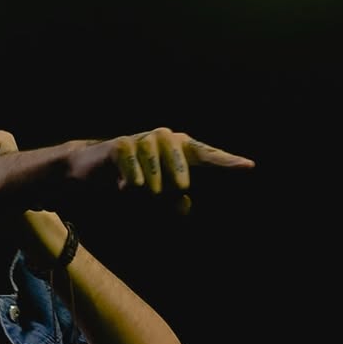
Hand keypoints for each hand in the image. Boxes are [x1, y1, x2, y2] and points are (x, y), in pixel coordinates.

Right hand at [66, 128, 254, 202]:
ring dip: (151, 182)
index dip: (227, 162)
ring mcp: (143, 139)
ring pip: (156, 165)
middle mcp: (166, 139)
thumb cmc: (132, 183)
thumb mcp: (154, 200)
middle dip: (174, 180)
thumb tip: (184, 203)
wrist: (93, 172)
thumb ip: (173, 204)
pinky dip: (131, 180)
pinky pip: (133, 166)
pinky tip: (128, 186)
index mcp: (180, 150)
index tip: (248, 166)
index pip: (207, 155)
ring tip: (143, 191)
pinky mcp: (120, 145)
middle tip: (170, 190)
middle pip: (181, 162)